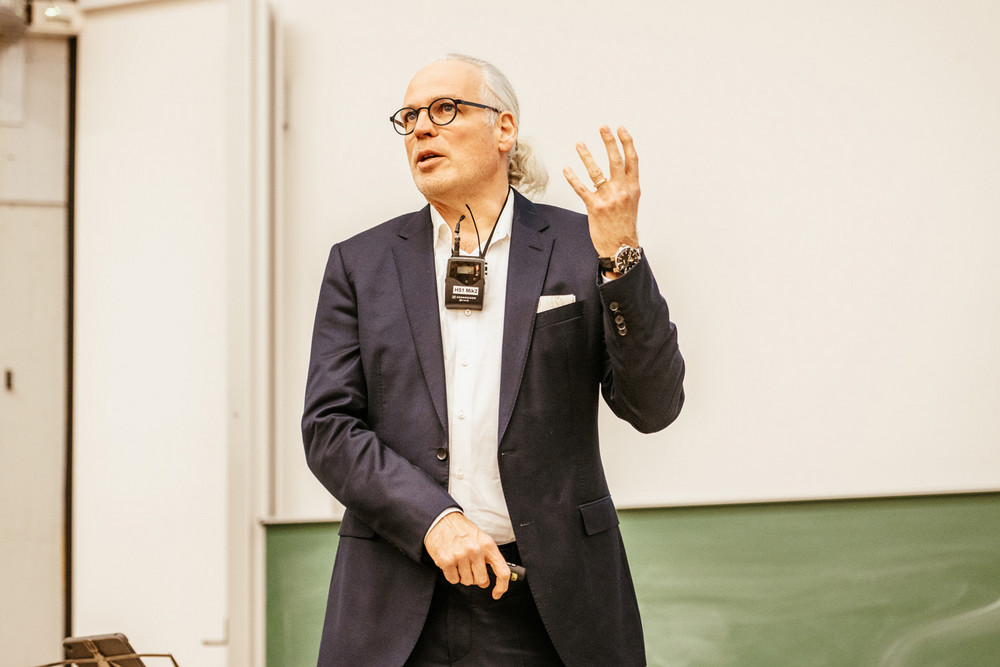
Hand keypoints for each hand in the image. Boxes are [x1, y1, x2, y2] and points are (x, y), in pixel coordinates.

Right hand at [424, 512, 510, 599]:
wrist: (441, 520)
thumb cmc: (461, 529)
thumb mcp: (481, 538)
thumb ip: (488, 556)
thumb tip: (495, 575)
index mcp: (488, 545)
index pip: (502, 571)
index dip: (502, 586)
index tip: (497, 593)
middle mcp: (475, 550)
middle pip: (482, 581)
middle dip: (476, 578)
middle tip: (471, 568)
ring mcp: (460, 556)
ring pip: (467, 581)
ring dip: (463, 576)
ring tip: (459, 562)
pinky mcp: (446, 561)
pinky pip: (453, 580)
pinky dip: (452, 575)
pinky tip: (451, 563)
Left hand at [563, 125, 640, 257]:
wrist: (621, 247)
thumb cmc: (624, 224)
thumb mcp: (632, 202)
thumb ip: (627, 185)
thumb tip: (622, 169)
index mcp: (633, 188)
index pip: (632, 160)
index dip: (627, 143)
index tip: (621, 129)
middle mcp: (622, 191)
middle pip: (616, 161)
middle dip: (609, 142)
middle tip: (603, 127)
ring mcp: (608, 199)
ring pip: (596, 172)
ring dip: (587, 156)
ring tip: (580, 144)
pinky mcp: (595, 207)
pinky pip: (582, 189)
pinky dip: (572, 178)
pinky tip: (566, 168)